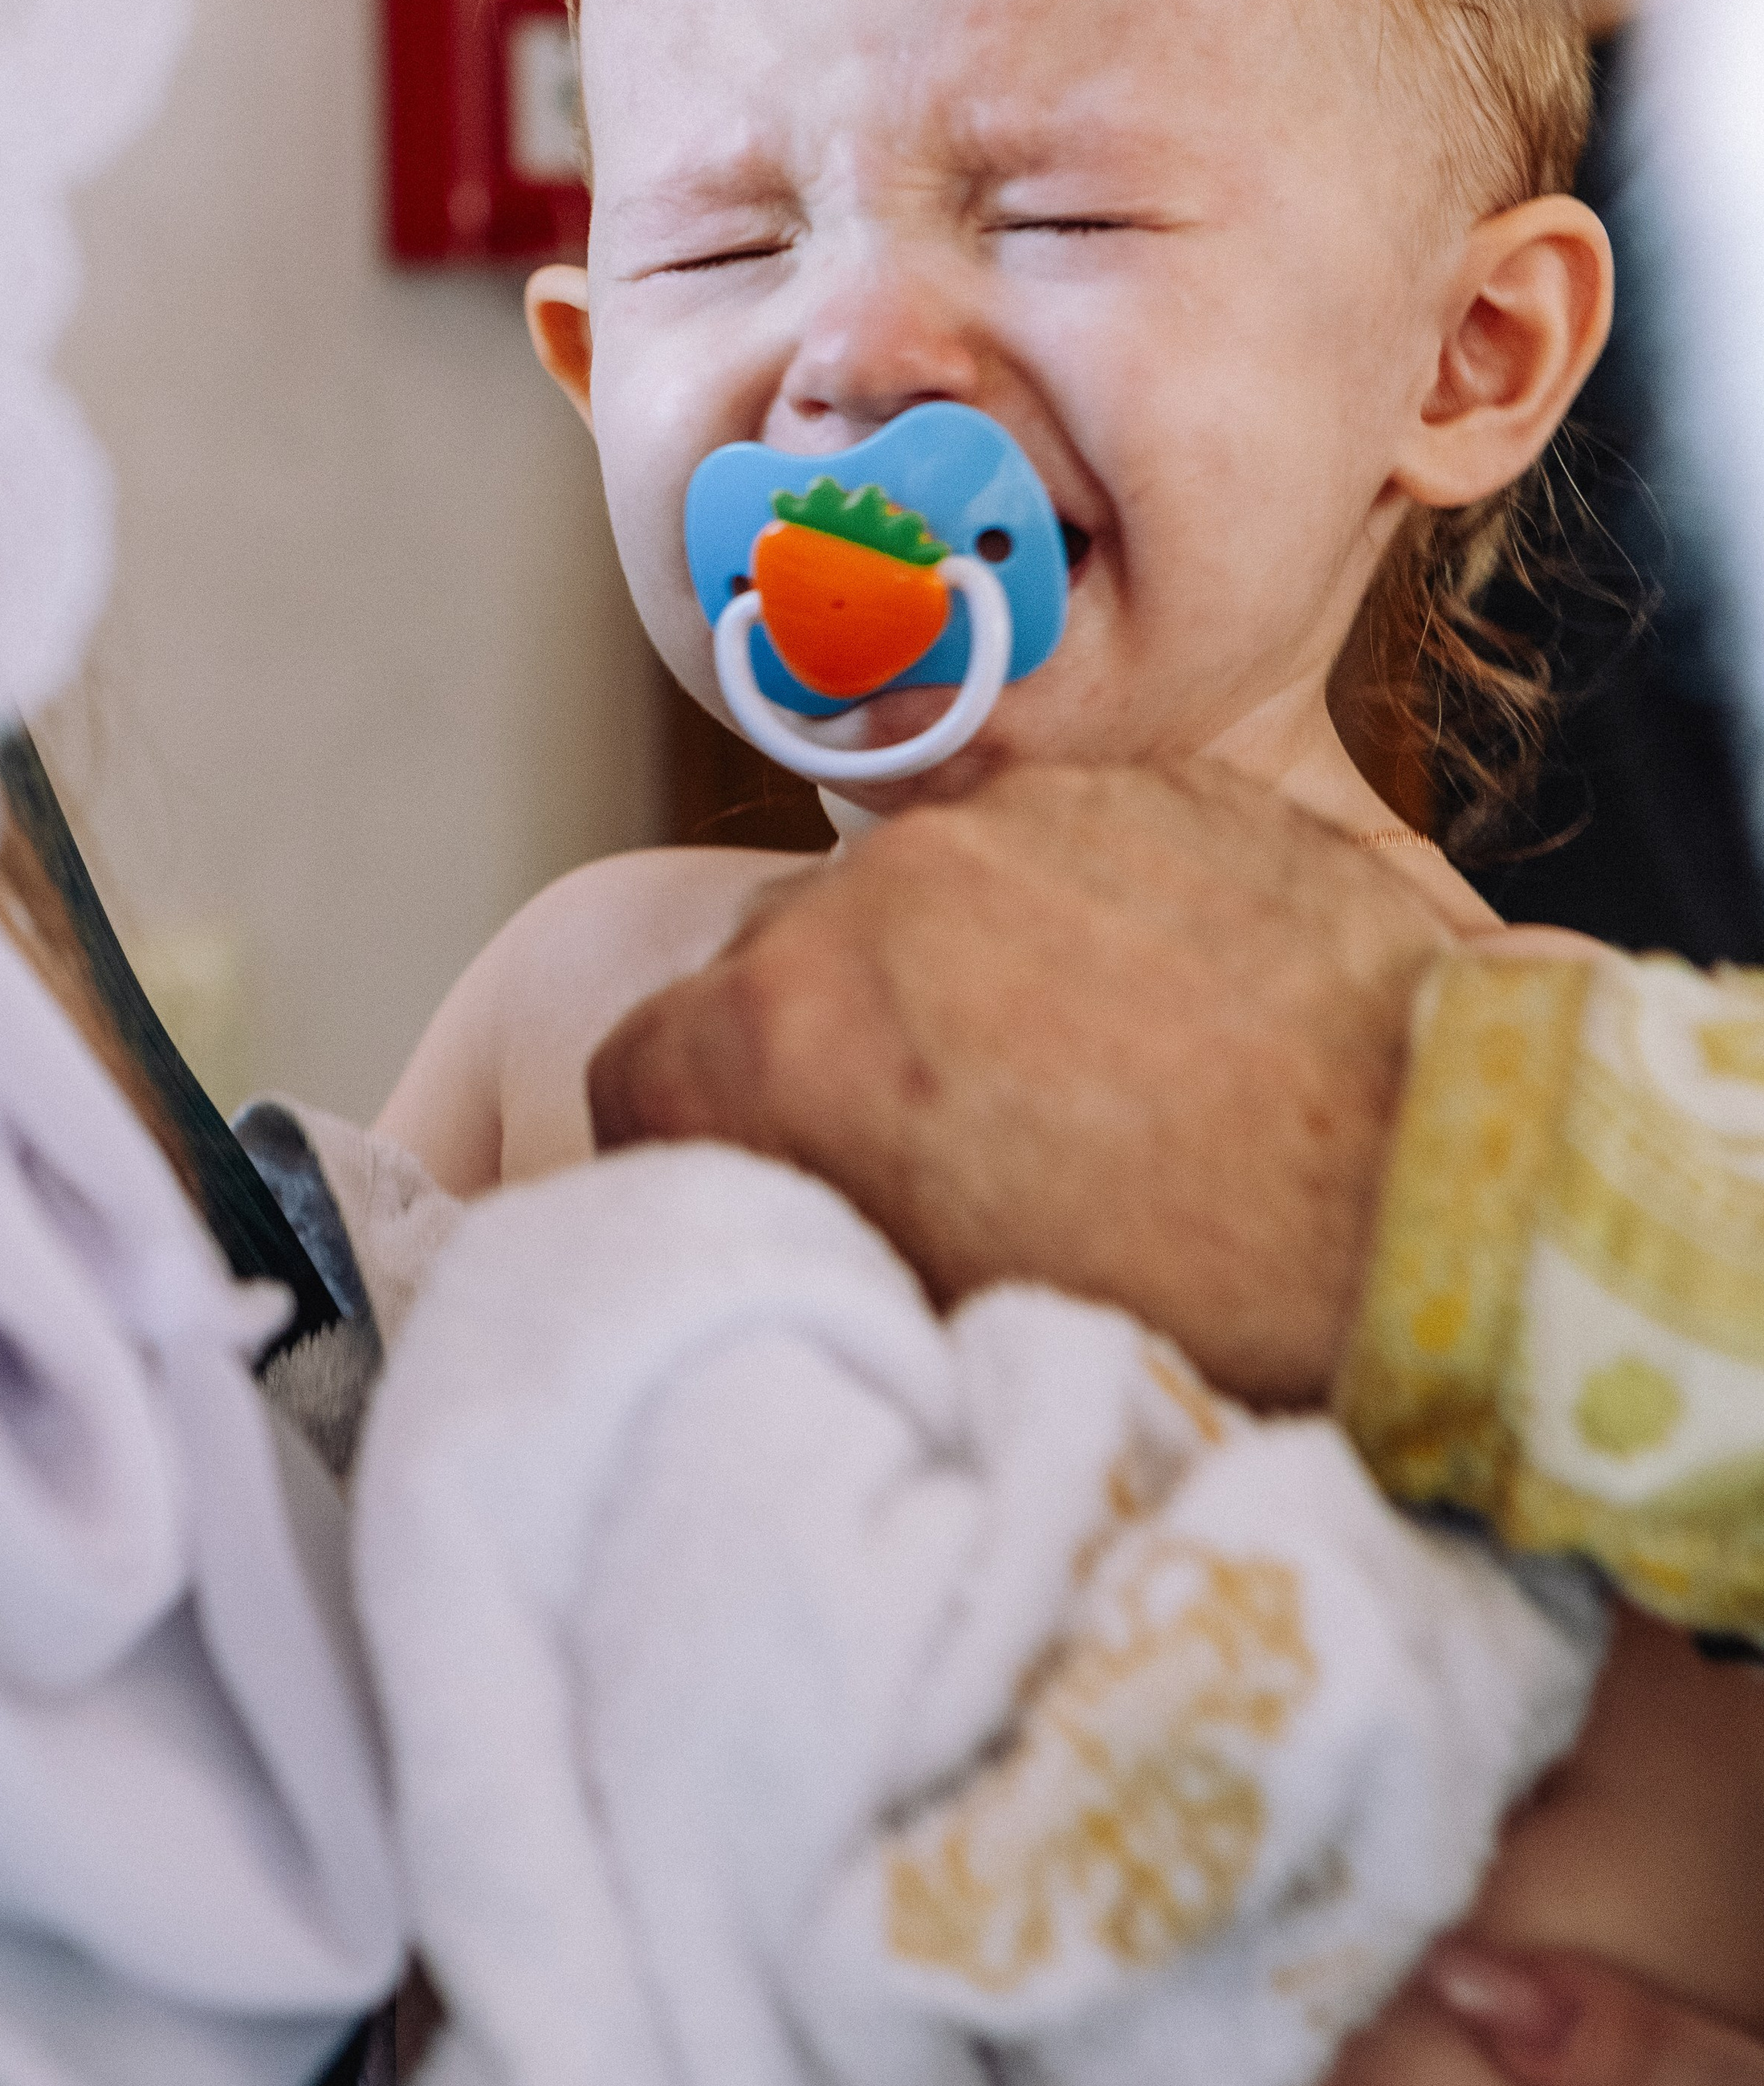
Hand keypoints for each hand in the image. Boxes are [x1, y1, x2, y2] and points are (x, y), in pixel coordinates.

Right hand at [587, 760, 1446, 1407]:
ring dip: (953, 961)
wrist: (1445, 1193)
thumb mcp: (941, 1302)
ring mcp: (1018, 816)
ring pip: (920, 888)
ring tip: (1072, 1068)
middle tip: (938, 1138)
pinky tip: (1164, 1002)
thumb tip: (781, 1209)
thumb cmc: (1199, 1296)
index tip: (766, 1178)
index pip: (640, 1067)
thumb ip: (813, 1219)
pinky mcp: (1148, 782)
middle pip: (776, 960)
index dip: (695, 1138)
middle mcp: (874, 892)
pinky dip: (1076, 908)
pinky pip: (1055, 838)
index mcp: (782, 1039)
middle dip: (827, 1040)